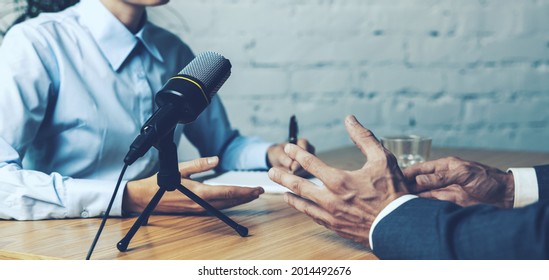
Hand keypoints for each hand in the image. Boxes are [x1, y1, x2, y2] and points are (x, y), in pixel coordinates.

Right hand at [123, 156, 263, 213]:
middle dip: (246, 196)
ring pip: (225, 206)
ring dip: (239, 200)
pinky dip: (229, 202)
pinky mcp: (196, 210)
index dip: (244, 191)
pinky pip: (217, 207)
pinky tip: (235, 199)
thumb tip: (216, 159)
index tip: (256, 189)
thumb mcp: (180, 168)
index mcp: (199, 193)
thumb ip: (200, 164)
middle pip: (230, 201)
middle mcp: (201, 204)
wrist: (145, 198)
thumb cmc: (161, 182)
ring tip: (252, 195)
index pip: (228, 192)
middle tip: (260, 191)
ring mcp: (199, 209)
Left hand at [268, 115, 409, 247]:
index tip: (288, 147)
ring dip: (290, 196)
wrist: (399, 226)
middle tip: (271, 171)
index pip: (310, 163)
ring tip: (282, 191)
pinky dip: (305, 211)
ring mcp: (331, 215)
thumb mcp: (382, 159)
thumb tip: (350, 119)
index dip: (297, 153)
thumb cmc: (393, 192)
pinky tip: (302, 208)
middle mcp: (330, 199)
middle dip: (283, 176)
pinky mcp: (336, 227)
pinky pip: (314, 218)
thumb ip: (364, 138)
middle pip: (298, 185)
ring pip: (303, 205)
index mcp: (338, 180)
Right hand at [403, 157, 514, 207]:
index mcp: (444, 166)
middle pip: (418, 183)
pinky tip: (412, 209)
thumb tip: (418, 181)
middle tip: (392, 193)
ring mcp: (444, 191)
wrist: (506, 195)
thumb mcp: (463, 173)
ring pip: (423, 195)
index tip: (393, 177)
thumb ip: (440, 177)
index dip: (406, 173)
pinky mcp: (449, 203)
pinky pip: (431, 205)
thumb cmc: (487, 178)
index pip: (420, 169)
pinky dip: (422, 207)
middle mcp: (441, 178)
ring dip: (412, 198)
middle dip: (406, 186)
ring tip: (398, 202)